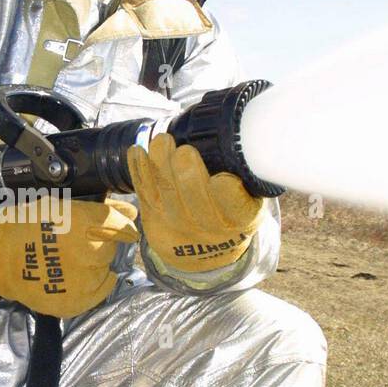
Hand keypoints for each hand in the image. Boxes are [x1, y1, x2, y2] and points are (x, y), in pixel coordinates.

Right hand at [0, 195, 138, 316]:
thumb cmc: (27, 224)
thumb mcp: (60, 206)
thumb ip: (99, 209)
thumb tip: (131, 212)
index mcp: (82, 225)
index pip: (121, 226)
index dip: (121, 225)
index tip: (118, 227)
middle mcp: (87, 254)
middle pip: (113, 248)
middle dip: (103, 243)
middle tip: (80, 242)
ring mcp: (83, 282)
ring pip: (107, 269)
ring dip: (97, 264)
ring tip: (73, 259)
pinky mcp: (77, 302)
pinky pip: (100, 291)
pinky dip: (94, 283)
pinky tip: (76, 275)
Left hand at [127, 132, 264, 272]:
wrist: (205, 249)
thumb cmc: (230, 210)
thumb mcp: (250, 198)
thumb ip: (246, 177)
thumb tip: (240, 137)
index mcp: (241, 220)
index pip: (236, 209)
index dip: (228, 196)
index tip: (223, 178)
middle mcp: (210, 228)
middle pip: (196, 203)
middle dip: (189, 176)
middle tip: (185, 151)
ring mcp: (178, 226)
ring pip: (166, 197)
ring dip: (160, 167)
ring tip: (161, 141)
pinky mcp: (154, 220)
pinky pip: (145, 194)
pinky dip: (139, 171)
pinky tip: (137, 151)